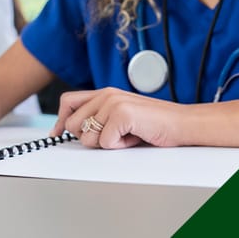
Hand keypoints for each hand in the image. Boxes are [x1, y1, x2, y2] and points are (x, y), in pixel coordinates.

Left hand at [50, 88, 186, 148]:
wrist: (182, 124)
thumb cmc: (154, 124)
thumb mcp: (121, 116)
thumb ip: (99, 117)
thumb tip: (73, 130)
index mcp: (104, 93)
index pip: (68, 102)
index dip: (60, 120)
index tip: (56, 134)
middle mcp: (106, 94)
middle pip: (72, 124)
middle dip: (88, 137)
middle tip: (112, 136)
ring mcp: (113, 103)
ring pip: (87, 137)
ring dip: (106, 144)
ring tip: (126, 135)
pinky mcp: (121, 114)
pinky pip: (105, 143)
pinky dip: (119, 146)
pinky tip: (134, 137)